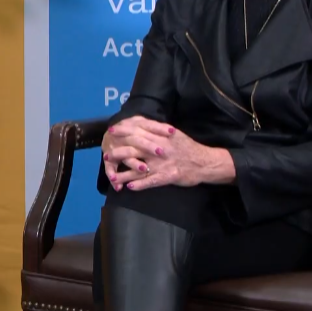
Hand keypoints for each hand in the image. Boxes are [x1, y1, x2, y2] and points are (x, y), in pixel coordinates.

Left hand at [102, 117, 234, 190]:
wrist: (205, 162)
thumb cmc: (188, 148)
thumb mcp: (174, 134)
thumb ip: (158, 130)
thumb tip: (142, 123)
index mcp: (161, 136)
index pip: (139, 132)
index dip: (124, 131)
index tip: (112, 130)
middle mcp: (160, 149)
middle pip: (135, 150)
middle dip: (119, 153)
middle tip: (106, 156)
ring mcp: (163, 163)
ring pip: (140, 168)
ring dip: (124, 173)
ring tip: (112, 177)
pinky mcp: (168, 176)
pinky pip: (151, 181)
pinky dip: (140, 184)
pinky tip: (130, 187)